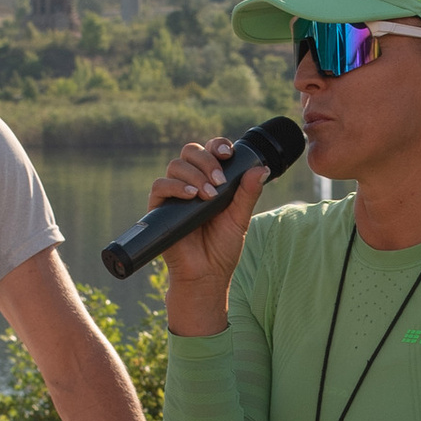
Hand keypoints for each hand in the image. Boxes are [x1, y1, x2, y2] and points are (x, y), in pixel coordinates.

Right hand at [152, 137, 264, 331]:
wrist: (206, 275)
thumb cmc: (222, 248)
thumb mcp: (240, 218)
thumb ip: (248, 193)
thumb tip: (261, 169)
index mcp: (209, 180)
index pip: (210, 151)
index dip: (217, 145)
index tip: (228, 153)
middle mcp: (190, 183)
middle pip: (190, 151)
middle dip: (206, 159)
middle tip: (219, 180)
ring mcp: (174, 194)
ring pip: (176, 165)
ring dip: (194, 174)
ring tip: (208, 195)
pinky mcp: (159, 209)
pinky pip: (160, 186)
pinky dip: (175, 186)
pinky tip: (191, 196)